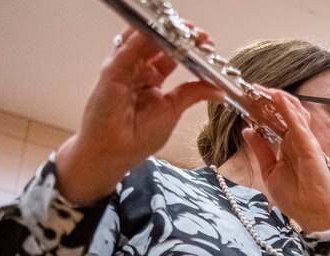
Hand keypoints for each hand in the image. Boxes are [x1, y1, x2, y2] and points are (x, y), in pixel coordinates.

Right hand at [55, 27, 221, 205]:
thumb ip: (192, 94)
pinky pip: (127, 50)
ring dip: (163, 32)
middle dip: (178, 35)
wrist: (114, 152)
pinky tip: (159, 32)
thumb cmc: (138, 136)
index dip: (187, 47)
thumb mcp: (172, 110)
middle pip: (156, 43)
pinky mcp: (111, 72)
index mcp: (149, 79)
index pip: (168, 55)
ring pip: (141, 41)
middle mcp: (135, 70)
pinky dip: (142, 39)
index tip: (206, 42)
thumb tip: (218, 89)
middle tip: (200, 34)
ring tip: (186, 30)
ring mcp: (122, 68)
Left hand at [242, 89, 329, 232]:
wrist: (313, 217)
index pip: (280, 119)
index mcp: (291, 146)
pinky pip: (298, 124)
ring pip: (295, 112)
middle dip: (271, 97)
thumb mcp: (270, 171)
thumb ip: (261, 150)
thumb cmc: (297, 199)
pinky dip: (287, 109)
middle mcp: (300, 141)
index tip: (249, 98)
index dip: (266, 106)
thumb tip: (248, 131)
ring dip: (279, 98)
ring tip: (262, 88)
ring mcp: (307, 143)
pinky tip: (276, 98)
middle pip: (288, 110)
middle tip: (253, 89)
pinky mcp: (310, 148)